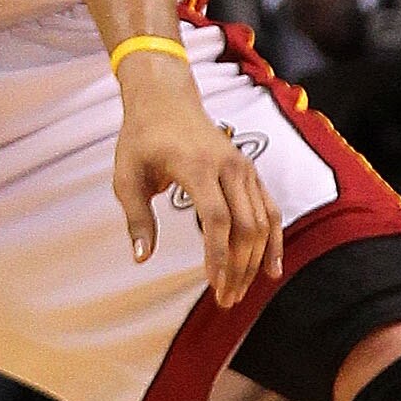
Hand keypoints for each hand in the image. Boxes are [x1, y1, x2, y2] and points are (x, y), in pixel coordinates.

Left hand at [113, 48, 281, 305]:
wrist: (166, 100)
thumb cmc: (141, 139)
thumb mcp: (127, 176)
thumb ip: (137, 218)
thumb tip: (141, 258)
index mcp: (196, 166)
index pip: (217, 218)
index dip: (218, 255)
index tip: (214, 284)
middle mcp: (228, 167)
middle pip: (245, 226)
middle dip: (238, 267)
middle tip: (225, 300)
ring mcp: (244, 168)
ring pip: (263, 222)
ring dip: (255, 261)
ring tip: (241, 292)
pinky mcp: (251, 172)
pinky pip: (270, 210)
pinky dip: (274, 241)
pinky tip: (271, 269)